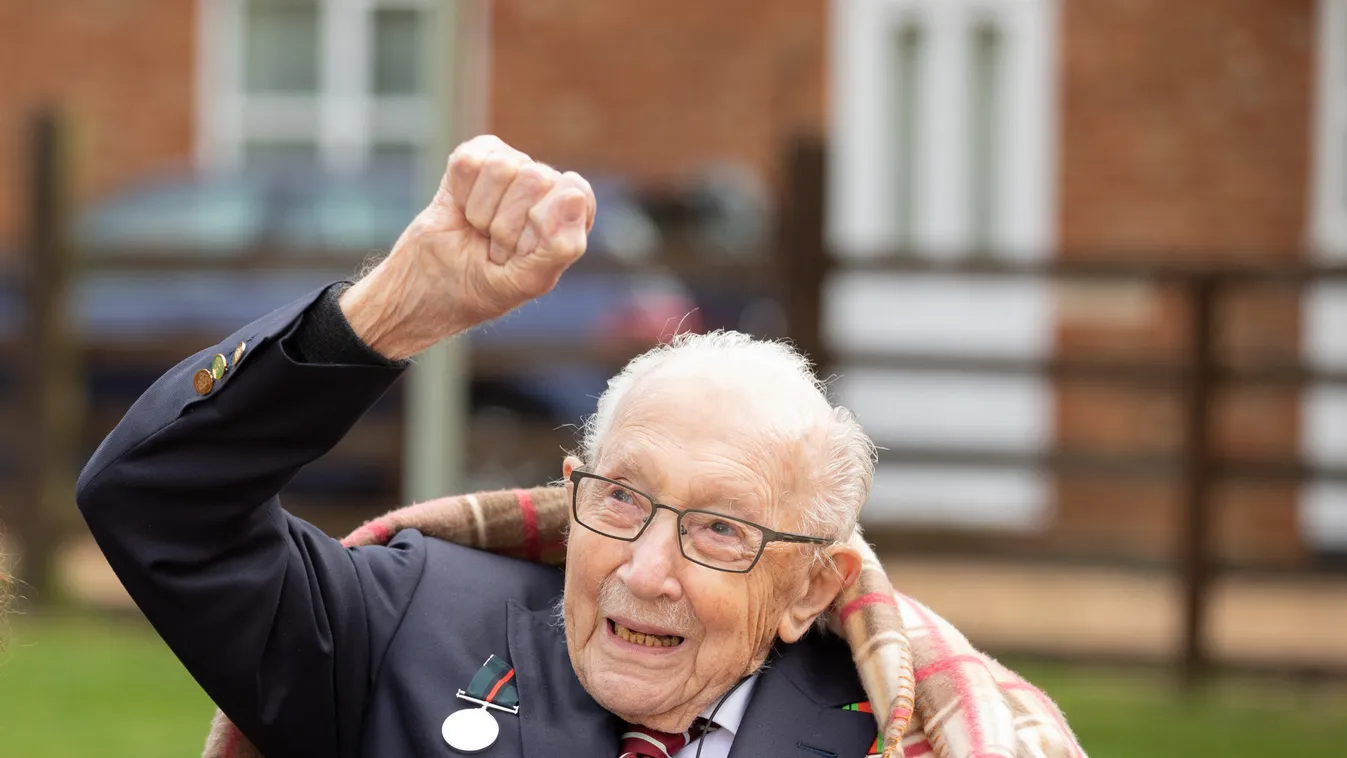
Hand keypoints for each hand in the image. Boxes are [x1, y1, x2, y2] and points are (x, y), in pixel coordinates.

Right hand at [340, 135, 595, 359]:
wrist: (428, 287)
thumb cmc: (484, 287)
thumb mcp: (528, 280)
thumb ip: (561, 246)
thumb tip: (574, 194)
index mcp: (572, 213)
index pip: (573, 195)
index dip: (542, 227)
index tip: (522, 254)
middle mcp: (545, 184)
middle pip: (535, 178)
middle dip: (507, 225)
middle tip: (495, 247)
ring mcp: (510, 166)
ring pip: (500, 168)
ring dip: (481, 212)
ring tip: (479, 231)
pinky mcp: (474, 156)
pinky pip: (469, 162)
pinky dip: (459, 194)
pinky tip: (460, 210)